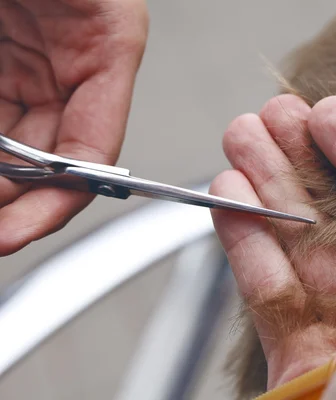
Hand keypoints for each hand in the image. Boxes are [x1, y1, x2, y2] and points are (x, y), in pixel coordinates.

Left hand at [0, 0, 147, 255]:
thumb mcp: (76, 8)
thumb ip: (56, 73)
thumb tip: (21, 157)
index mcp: (106, 43)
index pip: (94, 148)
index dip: (56, 200)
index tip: (11, 233)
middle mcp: (70, 58)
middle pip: (49, 153)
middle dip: (12, 197)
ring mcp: (28, 55)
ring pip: (12, 140)